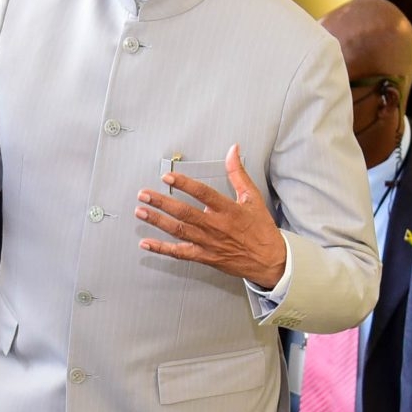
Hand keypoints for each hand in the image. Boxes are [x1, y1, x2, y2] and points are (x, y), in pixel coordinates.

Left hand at [135, 145, 286, 286]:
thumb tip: (232, 150)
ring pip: (179, 231)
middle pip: (185, 213)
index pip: (203, 193)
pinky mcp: (205, 256)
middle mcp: (216, 226)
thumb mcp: (253, 198)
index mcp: (228, 210)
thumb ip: (238, 174)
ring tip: (141, 211)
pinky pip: (180, 253)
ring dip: (157, 221)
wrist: (270, 261)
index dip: (184, 184)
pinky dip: (162, 249)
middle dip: (162, 202)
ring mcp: (208, 243)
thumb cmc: (261, 229)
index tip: (168, 177)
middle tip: (144, 194)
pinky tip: (146, 243)